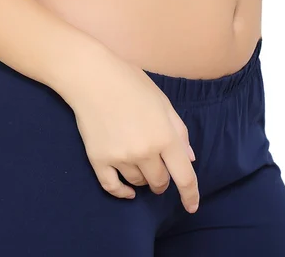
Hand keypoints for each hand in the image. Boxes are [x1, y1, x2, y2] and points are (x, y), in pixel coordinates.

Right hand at [66, 48, 199, 212]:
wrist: (92, 77)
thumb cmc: (131, 82)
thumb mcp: (163, 101)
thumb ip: (179, 131)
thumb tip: (189, 158)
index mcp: (165, 136)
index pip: (184, 177)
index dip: (190, 195)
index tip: (192, 207)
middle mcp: (145, 152)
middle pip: (159, 182)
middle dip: (163, 180)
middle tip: (159, 167)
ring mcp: (120, 158)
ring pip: (138, 183)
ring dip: (143, 178)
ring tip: (138, 160)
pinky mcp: (99, 160)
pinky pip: (113, 187)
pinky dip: (122, 192)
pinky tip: (128, 191)